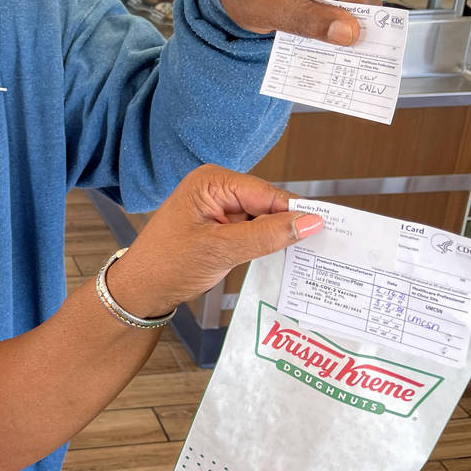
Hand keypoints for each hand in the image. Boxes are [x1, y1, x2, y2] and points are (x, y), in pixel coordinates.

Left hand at [107, 165, 322, 317]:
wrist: (141, 289)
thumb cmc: (167, 264)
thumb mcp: (220, 250)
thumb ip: (266, 235)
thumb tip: (310, 222)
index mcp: (211, 181)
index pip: (267, 193)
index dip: (296, 213)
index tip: (328, 229)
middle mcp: (216, 188)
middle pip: (268, 204)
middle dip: (289, 225)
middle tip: (322, 247)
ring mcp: (219, 207)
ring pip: (264, 218)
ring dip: (278, 236)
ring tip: (306, 255)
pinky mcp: (221, 226)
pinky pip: (253, 230)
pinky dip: (266, 243)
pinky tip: (281, 257)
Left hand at [216, 0, 382, 45]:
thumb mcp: (268, 10)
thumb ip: (307, 20)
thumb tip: (349, 34)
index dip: (356, 19)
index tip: (342, 46)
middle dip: (350, 21)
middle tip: (325, 43)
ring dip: (343, 19)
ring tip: (314, 28)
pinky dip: (339, 13)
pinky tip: (318, 22)